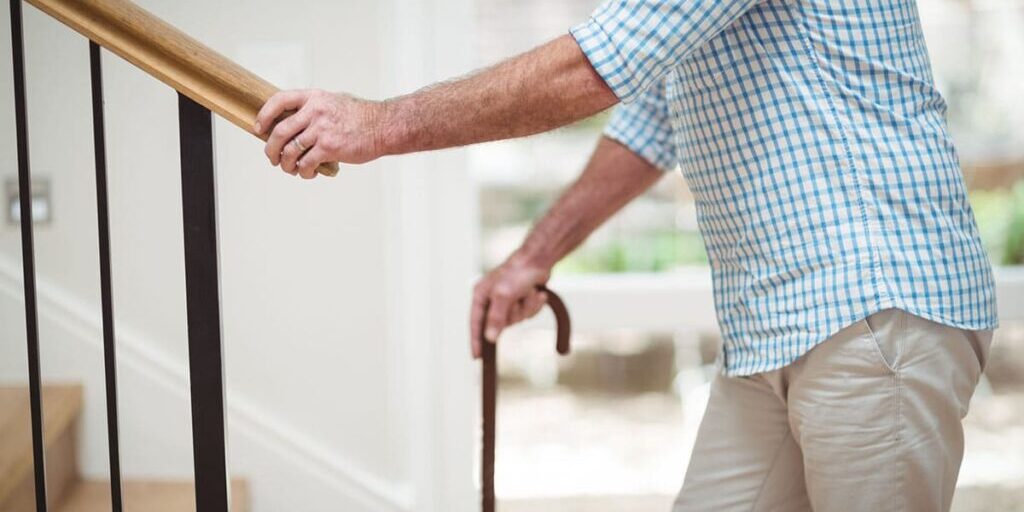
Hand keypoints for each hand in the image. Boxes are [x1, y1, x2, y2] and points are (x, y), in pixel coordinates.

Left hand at [255, 89, 385, 178]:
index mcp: (314, 97)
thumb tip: (294, 123)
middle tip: (272, 157)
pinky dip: (303, 172)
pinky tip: (309, 173)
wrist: (384, 127)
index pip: (279, 100)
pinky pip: (306, 163)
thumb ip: (314, 109)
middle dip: (270, 149)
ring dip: (285, 164)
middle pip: (279, 131)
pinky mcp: (330, 148)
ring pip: (290, 151)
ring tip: (289, 169)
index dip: (264, 115)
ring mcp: (322, 130)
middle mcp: (315, 111)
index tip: (259, 129)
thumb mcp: (334, 102)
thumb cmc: (362, 117)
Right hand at [470, 255, 551, 357]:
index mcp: (480, 295)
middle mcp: (492, 299)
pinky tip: (536, 292)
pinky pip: (528, 313)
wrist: (539, 260)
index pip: (475, 323)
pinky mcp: (521, 300)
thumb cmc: (517, 272)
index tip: (477, 357)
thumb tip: (489, 338)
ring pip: (517, 319)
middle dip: (514, 314)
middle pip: (501, 324)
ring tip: (528, 291)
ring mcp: (507, 301)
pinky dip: (534, 305)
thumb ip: (496, 317)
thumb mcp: (503, 295)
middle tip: (517, 300)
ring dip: (526, 307)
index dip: (476, 340)